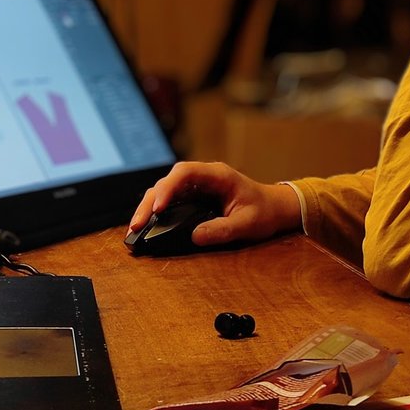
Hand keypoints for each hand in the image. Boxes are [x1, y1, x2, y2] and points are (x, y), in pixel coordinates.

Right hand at [128, 161, 301, 248]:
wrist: (274, 208)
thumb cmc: (264, 212)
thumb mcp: (248, 223)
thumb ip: (223, 229)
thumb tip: (195, 237)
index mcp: (217, 175)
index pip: (185, 173)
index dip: (168, 188)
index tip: (158, 208)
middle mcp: (203, 177)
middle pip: (168, 182)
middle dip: (150, 202)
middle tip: (136, 225)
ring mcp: (196, 187)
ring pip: (164, 191)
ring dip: (149, 208)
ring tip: (135, 229)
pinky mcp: (193, 198)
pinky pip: (170, 202)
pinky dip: (156, 213)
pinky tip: (146, 227)